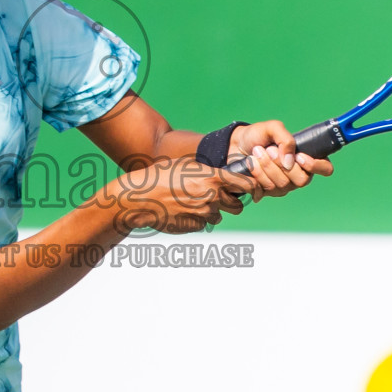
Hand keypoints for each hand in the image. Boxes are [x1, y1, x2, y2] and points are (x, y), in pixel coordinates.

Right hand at [104, 157, 256, 234]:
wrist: (140, 198)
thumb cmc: (160, 176)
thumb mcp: (186, 165)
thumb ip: (207, 170)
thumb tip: (222, 174)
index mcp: (213, 177)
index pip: (247, 184)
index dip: (252, 187)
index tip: (251, 190)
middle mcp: (212, 196)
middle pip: (237, 205)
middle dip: (230, 202)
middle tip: (217, 196)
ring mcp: (204, 213)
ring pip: (219, 215)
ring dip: (211, 210)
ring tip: (191, 202)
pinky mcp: (195, 226)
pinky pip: (204, 223)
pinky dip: (197, 219)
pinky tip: (182, 210)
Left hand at [228, 120, 335, 199]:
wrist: (235, 145)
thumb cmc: (258, 136)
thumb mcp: (272, 128)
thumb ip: (285, 139)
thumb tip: (290, 161)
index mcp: (306, 158)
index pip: (325, 169)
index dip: (316, 166)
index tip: (299, 156)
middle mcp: (298, 174)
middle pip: (302, 180)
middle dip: (282, 163)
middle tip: (270, 149)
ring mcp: (284, 185)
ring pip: (282, 184)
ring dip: (267, 165)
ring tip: (257, 152)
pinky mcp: (268, 192)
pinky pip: (267, 188)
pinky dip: (257, 172)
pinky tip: (251, 163)